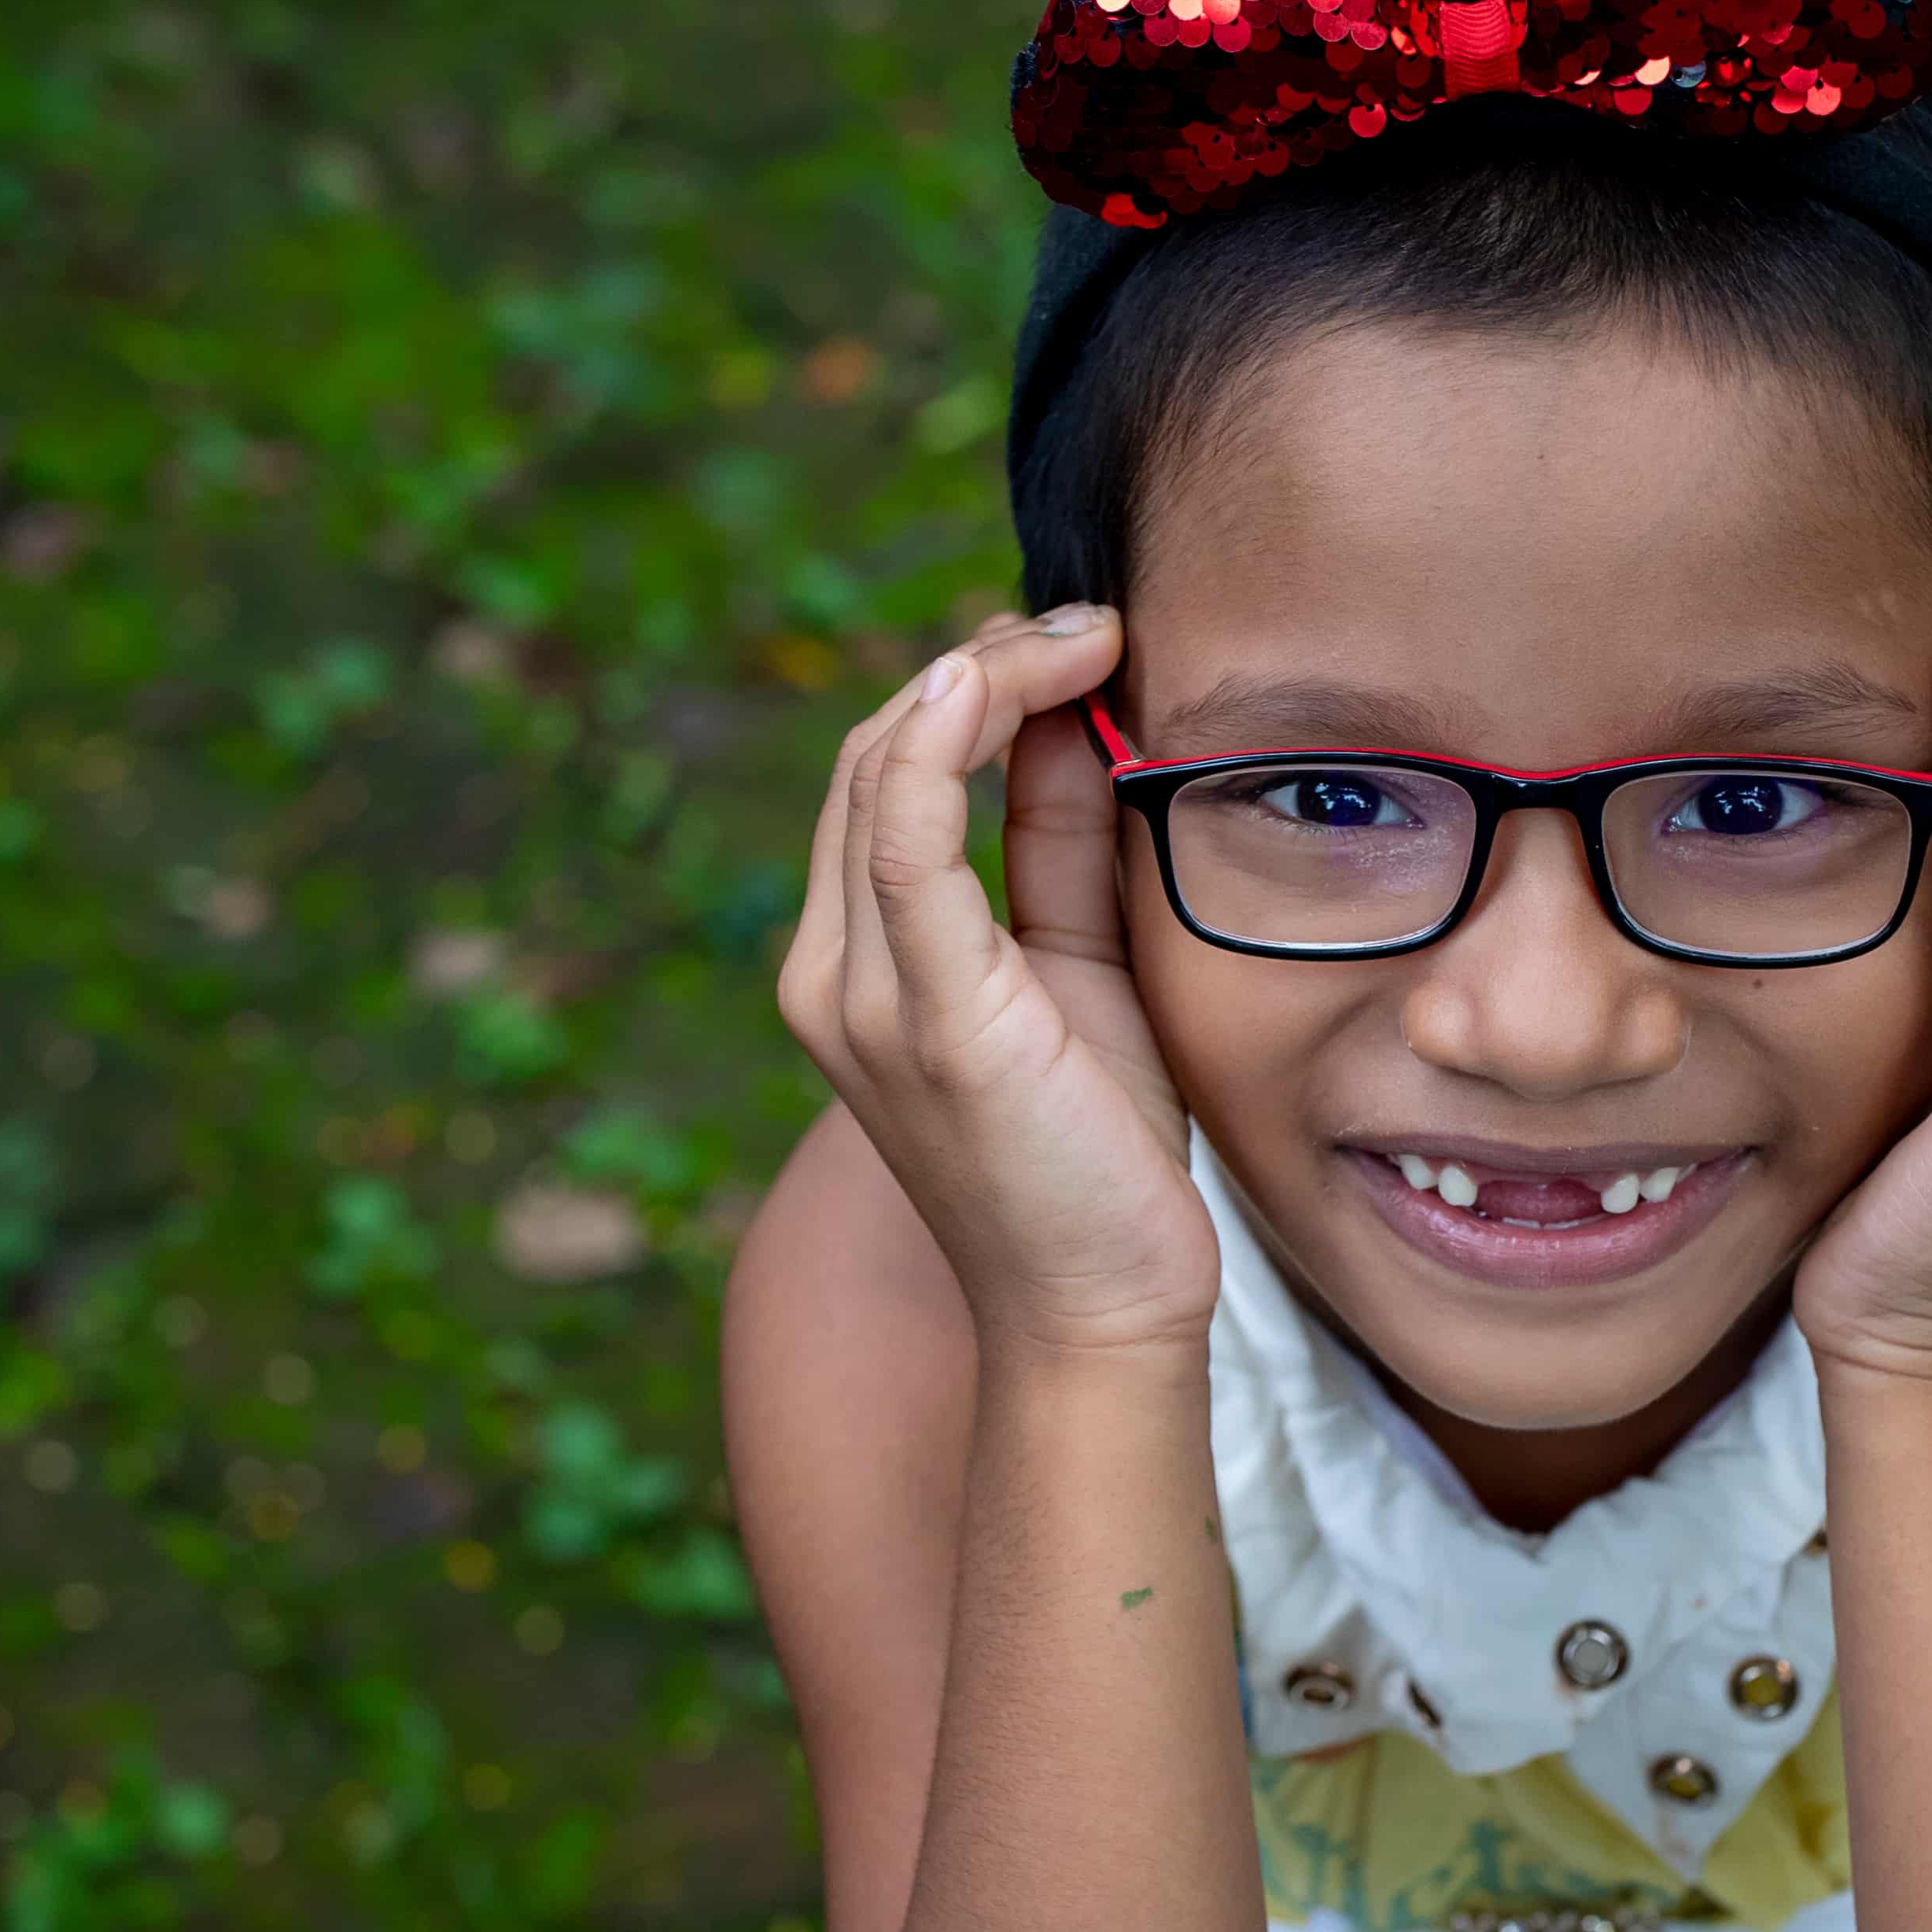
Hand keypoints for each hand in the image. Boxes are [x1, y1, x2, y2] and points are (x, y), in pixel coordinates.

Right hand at [778, 605, 1220, 1361]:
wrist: (1101, 1312)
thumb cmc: (1096, 1155)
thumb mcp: (1080, 968)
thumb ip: (1058, 850)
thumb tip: (1074, 718)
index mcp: (854, 963)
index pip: (888, 777)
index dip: (974, 684)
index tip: (1077, 638)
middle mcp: (830, 973)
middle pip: (878, 757)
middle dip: (985, 662)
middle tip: (1097, 619)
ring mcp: (864, 996)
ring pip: (886, 775)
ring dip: (986, 676)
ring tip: (1087, 632)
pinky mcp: (928, 1017)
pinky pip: (906, 838)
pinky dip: (943, 738)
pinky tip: (997, 674)